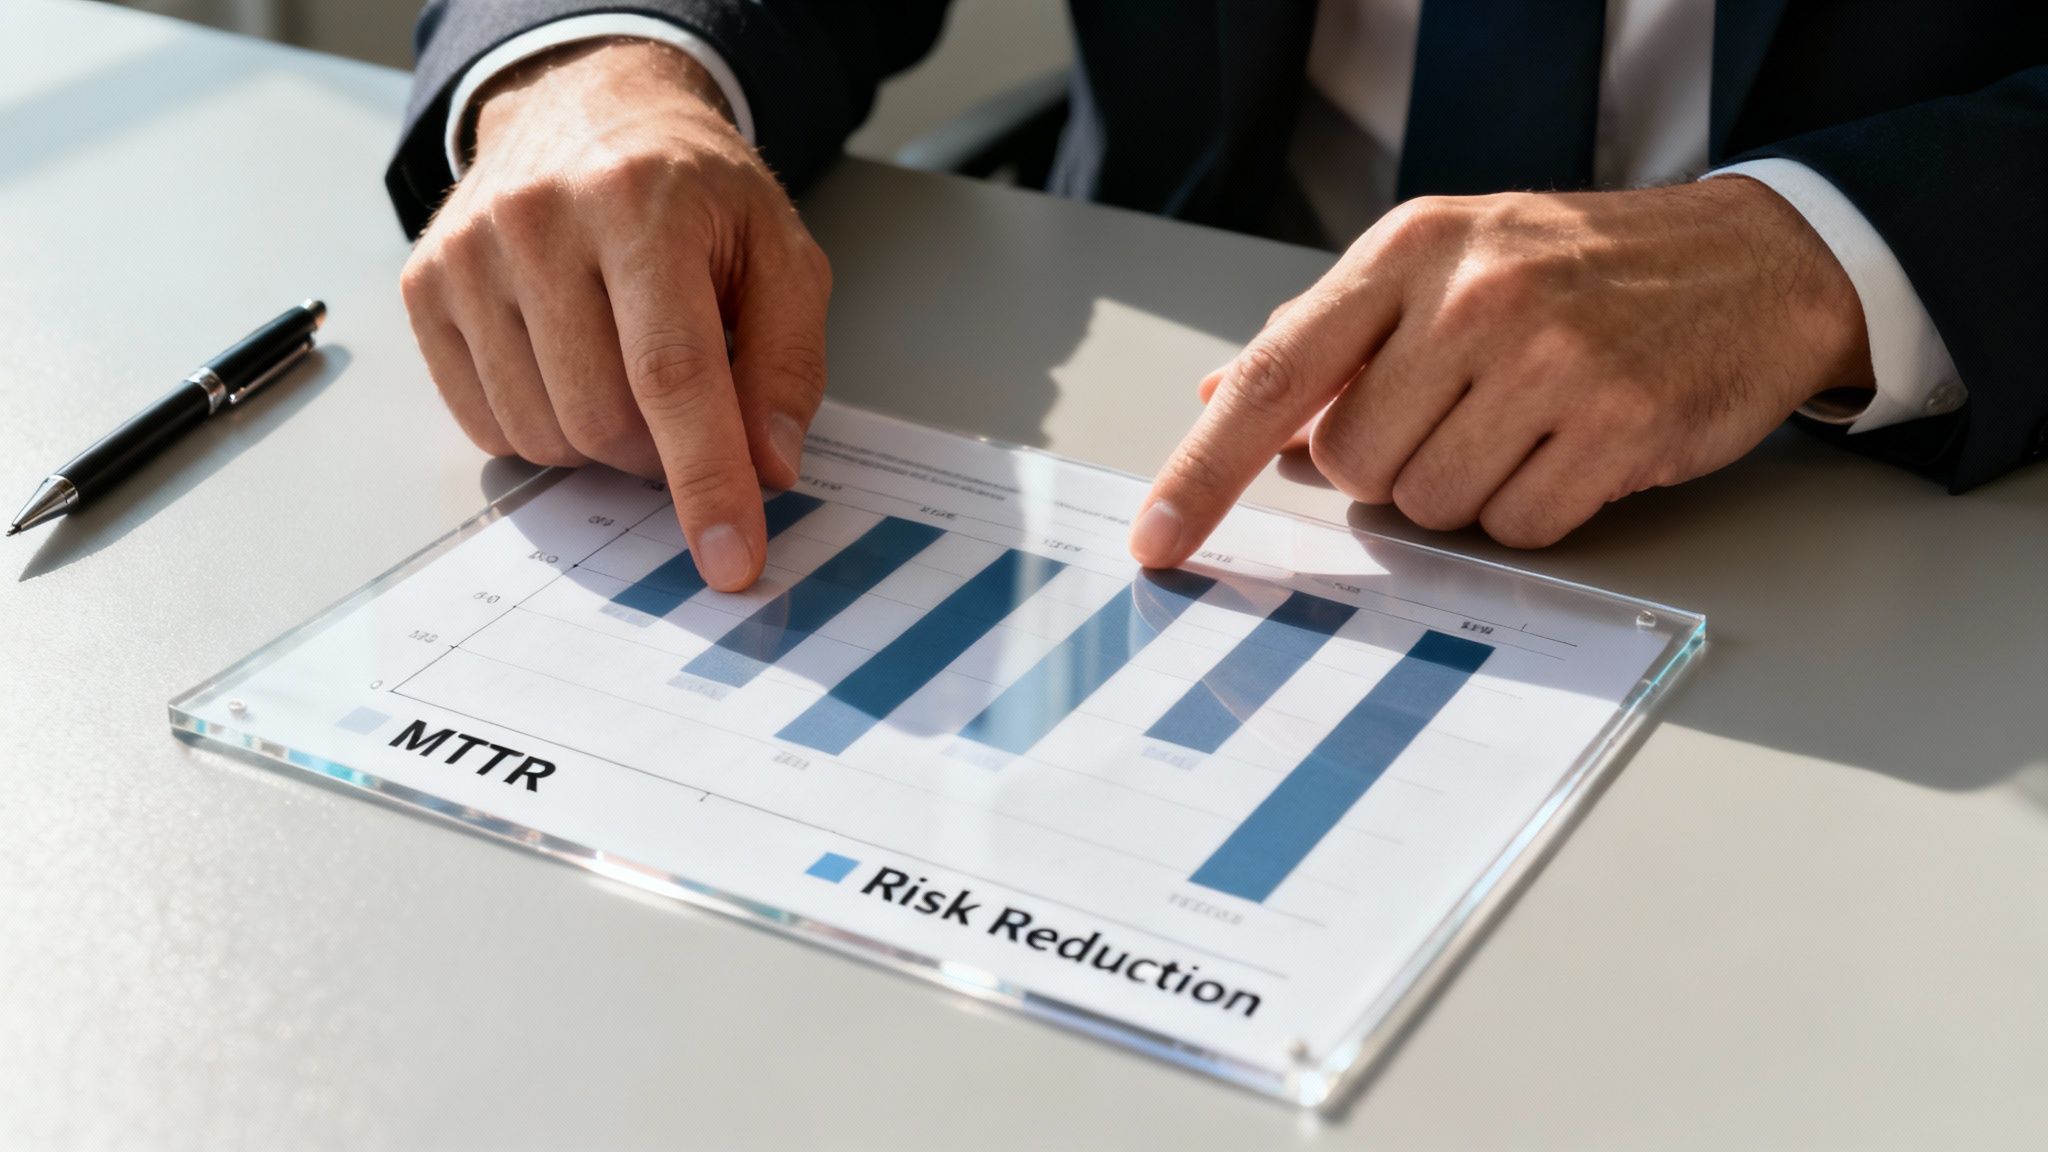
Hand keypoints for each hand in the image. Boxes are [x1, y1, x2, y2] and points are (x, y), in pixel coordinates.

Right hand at [400, 39, 831, 590]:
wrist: (589, 109)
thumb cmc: (692, 193)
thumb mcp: (779, 254)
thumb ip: (787, 363)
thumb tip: (769, 470)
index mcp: (639, 203)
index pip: (672, 375)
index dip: (705, 480)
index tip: (731, 561)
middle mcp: (537, 220)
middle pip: (600, 421)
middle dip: (659, 456)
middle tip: (687, 415)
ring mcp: (468, 254)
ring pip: (540, 434)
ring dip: (601, 444)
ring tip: (627, 372)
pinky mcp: (424, 286)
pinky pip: (485, 423)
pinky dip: (543, 427)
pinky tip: (572, 368)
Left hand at [1129, 177, 1873, 561]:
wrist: (1750, 261)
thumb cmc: (1577, 268)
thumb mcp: (1443, 262)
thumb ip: (1332, 335)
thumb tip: (1220, 395)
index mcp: (1408, 251)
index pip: (1275, 374)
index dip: (1203, 468)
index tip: (1156, 540)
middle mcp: (1471, 299)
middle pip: (1353, 464)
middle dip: (1391, 464)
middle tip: (1461, 411)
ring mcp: (1550, 362)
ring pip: (1430, 506)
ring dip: (1467, 487)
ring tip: (1526, 419)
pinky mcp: (1619, 427)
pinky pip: (1518, 529)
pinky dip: (1535, 509)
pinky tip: (1575, 447)